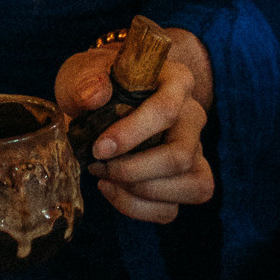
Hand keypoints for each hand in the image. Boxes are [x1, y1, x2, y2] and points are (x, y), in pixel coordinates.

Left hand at [54, 27, 213, 223]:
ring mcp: (195, 151)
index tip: (99, 148)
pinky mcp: (185, 181)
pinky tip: (112, 190)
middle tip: (98, 166)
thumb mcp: (84, 70)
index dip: (132, 134)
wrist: (106, 97)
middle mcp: (193, 117)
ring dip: (140, 192)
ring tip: (105, 179)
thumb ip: (85, 79)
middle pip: (182, 156)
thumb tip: (95, 96)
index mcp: (176, 81)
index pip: (167, 110)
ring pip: (191, 186)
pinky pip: (172, 209)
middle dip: (134, 171)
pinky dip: (138, 208)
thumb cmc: (99, 82)